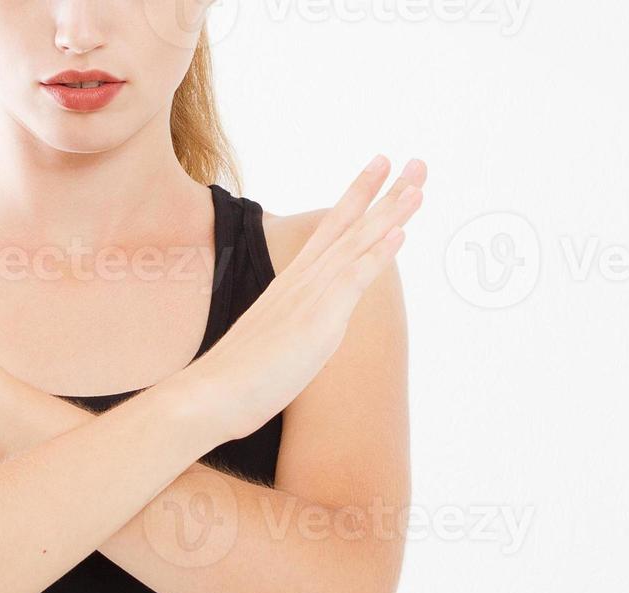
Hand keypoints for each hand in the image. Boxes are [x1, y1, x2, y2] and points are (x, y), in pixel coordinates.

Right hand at [174, 156, 425, 442]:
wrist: (211, 395)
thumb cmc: (238, 378)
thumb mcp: (272, 342)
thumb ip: (293, 327)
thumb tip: (303, 331)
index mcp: (292, 283)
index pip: (331, 230)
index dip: (357, 198)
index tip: (379, 169)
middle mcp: (302, 280)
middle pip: (349, 225)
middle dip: (384, 192)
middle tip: (414, 161)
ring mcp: (309, 296)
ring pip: (356, 243)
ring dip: (389, 213)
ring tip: (417, 184)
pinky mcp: (317, 319)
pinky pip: (353, 279)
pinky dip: (377, 254)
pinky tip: (400, 235)